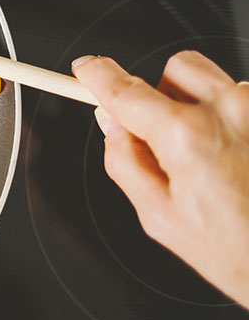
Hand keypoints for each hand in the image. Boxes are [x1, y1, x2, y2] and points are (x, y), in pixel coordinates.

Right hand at [72, 51, 248, 307]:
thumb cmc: (237, 251)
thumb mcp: (159, 216)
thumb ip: (125, 162)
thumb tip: (111, 124)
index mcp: (187, 137)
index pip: (126, 92)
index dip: (99, 76)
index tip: (87, 67)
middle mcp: (230, 111)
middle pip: (176, 69)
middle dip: (161, 94)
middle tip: (165, 137)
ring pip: (215, 81)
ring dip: (202, 106)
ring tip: (214, 157)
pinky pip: (244, 102)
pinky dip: (234, 122)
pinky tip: (239, 160)